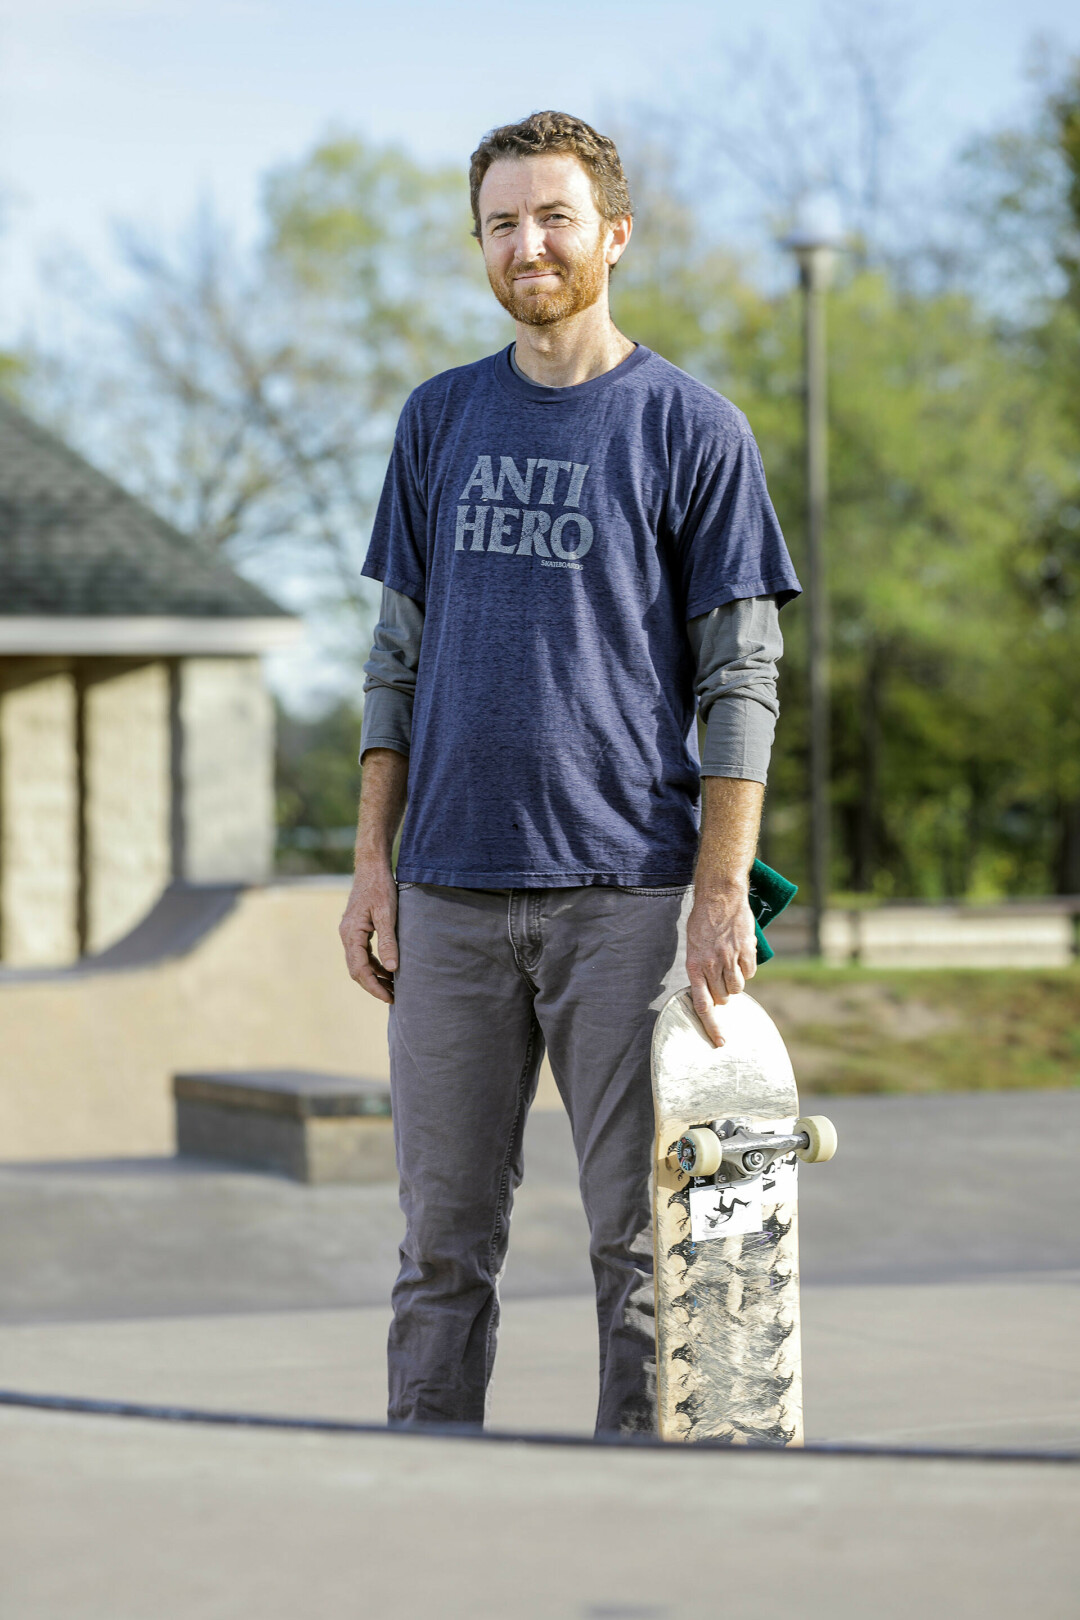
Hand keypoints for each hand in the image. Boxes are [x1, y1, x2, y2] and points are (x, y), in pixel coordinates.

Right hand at [339, 857, 398, 1003]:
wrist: (372, 866)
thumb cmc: (380, 887)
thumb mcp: (387, 914)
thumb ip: (389, 942)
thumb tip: (392, 970)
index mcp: (351, 933)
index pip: (359, 969)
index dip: (374, 986)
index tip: (389, 998)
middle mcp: (347, 935)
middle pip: (356, 970)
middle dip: (374, 985)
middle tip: (393, 997)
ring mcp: (350, 932)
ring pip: (359, 962)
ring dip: (375, 976)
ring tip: (394, 987)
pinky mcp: (357, 929)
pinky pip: (363, 953)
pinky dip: (375, 964)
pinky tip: (390, 969)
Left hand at [685, 883, 756, 1047]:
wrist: (720, 895)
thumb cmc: (703, 920)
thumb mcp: (693, 945)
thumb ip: (701, 969)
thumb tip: (710, 992)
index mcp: (694, 966)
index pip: (703, 1005)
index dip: (712, 1027)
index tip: (721, 1042)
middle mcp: (711, 965)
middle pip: (722, 998)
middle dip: (723, 994)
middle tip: (721, 978)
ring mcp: (730, 958)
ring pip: (738, 988)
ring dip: (736, 982)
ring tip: (731, 964)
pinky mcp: (746, 951)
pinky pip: (750, 973)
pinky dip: (747, 969)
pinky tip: (741, 954)